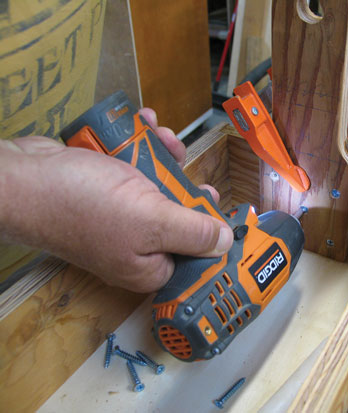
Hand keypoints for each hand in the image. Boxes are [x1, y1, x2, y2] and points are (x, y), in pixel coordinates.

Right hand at [0, 109, 232, 292]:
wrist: (23, 178)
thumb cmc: (86, 204)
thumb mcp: (151, 220)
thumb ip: (193, 232)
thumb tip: (225, 243)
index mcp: (148, 266)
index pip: (194, 256)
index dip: (209, 230)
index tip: (216, 201)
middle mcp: (136, 246)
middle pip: (178, 216)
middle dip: (183, 181)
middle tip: (184, 160)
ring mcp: (119, 218)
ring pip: (156, 188)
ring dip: (162, 156)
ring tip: (159, 133)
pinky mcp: (104, 193)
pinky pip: (133, 171)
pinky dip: (139, 148)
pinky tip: (142, 125)